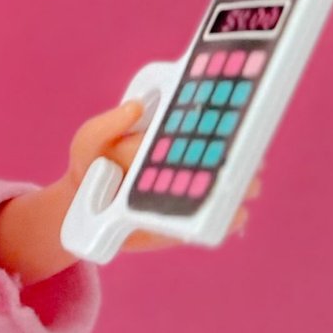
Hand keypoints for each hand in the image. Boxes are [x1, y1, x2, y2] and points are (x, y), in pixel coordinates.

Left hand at [67, 98, 262, 252]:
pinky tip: (234, 214)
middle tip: (249, 156)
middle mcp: (185, 165)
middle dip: (238, 157)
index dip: (217, 124)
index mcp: (168, 138)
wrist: (82, 207)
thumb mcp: (89, 140)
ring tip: (246, 185)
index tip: (233, 120)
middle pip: (221, 159)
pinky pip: (213, 223)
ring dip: (238, 187)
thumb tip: (137, 107)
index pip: (199, 129)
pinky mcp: (187, 226)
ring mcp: (188, 195)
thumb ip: (108, 124)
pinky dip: (225, 219)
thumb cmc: (91, 165)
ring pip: (224, 190)